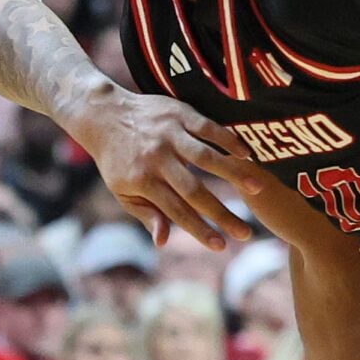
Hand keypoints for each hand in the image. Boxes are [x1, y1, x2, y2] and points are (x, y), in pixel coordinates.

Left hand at [67, 86, 267, 250]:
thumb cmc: (116, 160)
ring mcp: (168, 134)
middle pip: (194, 190)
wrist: (103, 114)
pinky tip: (247, 154)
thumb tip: (164, 242)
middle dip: (221, 214)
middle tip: (246, 234)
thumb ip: (147, 215)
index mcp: (142, 181)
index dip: (199, 230)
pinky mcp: (178, 112)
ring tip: (257, 189)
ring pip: (205, 156)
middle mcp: (156, 158)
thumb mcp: (122, 191)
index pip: (175, 212)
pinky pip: (208, 127)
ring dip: (233, 173)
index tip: (221, 247)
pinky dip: (228, 140)